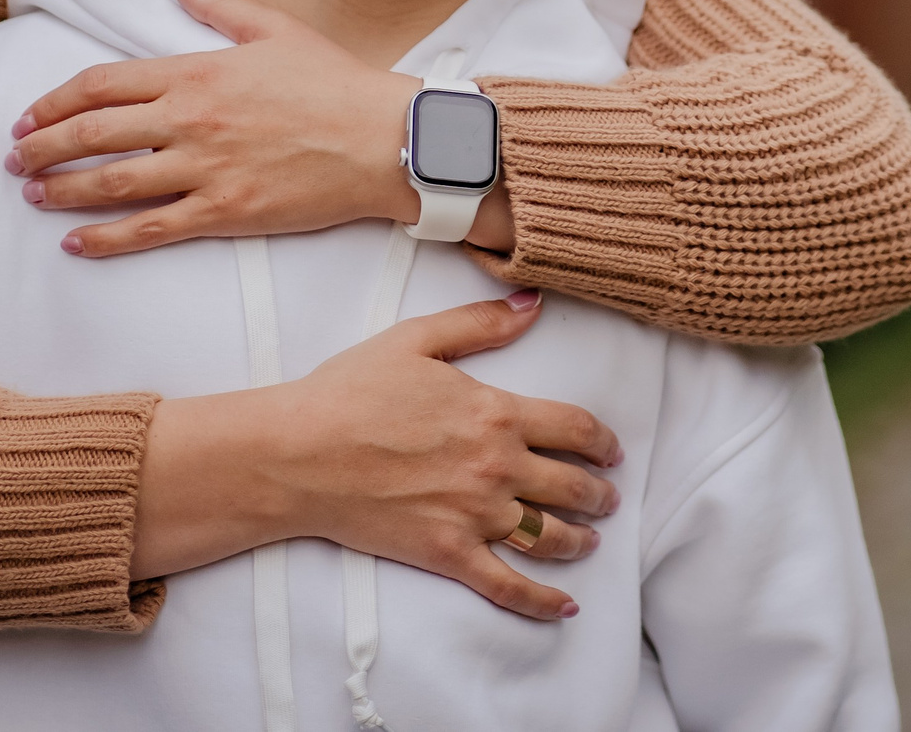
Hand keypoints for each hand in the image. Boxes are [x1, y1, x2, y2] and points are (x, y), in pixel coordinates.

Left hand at [8, 0, 512, 253]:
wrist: (386, 139)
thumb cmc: (335, 81)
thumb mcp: (275, 28)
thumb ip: (216, 5)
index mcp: (198, 71)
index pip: (103, 84)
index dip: (54, 102)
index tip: (30, 116)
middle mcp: (192, 119)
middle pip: (92, 134)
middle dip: (42, 148)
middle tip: (15, 158)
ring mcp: (206, 168)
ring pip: (112, 184)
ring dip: (62, 191)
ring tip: (34, 195)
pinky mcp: (225, 212)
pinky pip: (150, 228)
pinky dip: (106, 239)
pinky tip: (77, 243)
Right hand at [134, 293, 619, 619]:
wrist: (299, 452)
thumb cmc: (349, 391)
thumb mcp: (416, 339)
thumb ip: (481, 324)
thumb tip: (534, 303)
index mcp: (496, 412)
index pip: (575, 428)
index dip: (602, 440)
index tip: (611, 449)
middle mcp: (497, 466)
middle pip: (572, 485)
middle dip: (599, 493)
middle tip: (608, 497)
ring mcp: (475, 515)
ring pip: (550, 536)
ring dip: (580, 540)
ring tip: (590, 540)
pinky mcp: (449, 554)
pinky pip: (509, 585)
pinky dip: (542, 601)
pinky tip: (564, 607)